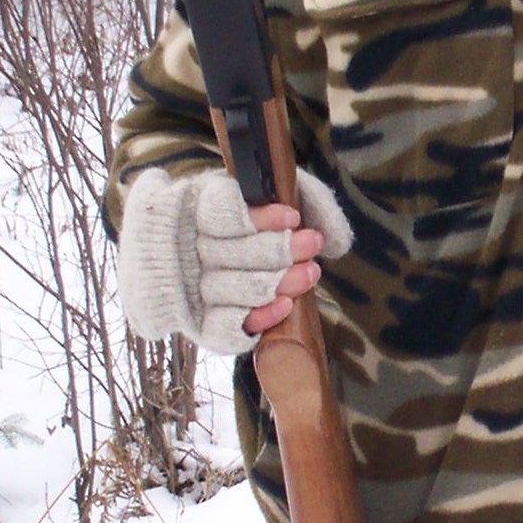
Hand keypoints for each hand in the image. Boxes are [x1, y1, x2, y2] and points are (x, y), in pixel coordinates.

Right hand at [116, 165, 352, 354]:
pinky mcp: (200, 323)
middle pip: (229, 253)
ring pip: (230, 288)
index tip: (292, 216)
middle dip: (277, 249)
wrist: (193, 260)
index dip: (257, 218)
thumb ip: (305, 198)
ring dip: (275, 282)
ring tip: (310, 272)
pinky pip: (223, 328)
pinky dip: (256, 318)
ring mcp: (191, 289)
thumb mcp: (270, 194)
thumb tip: (335, 237)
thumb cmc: (242, 217)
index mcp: (194, 209)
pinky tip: (284, 306)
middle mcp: (186, 250)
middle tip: (312, 243)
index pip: (219, 214)